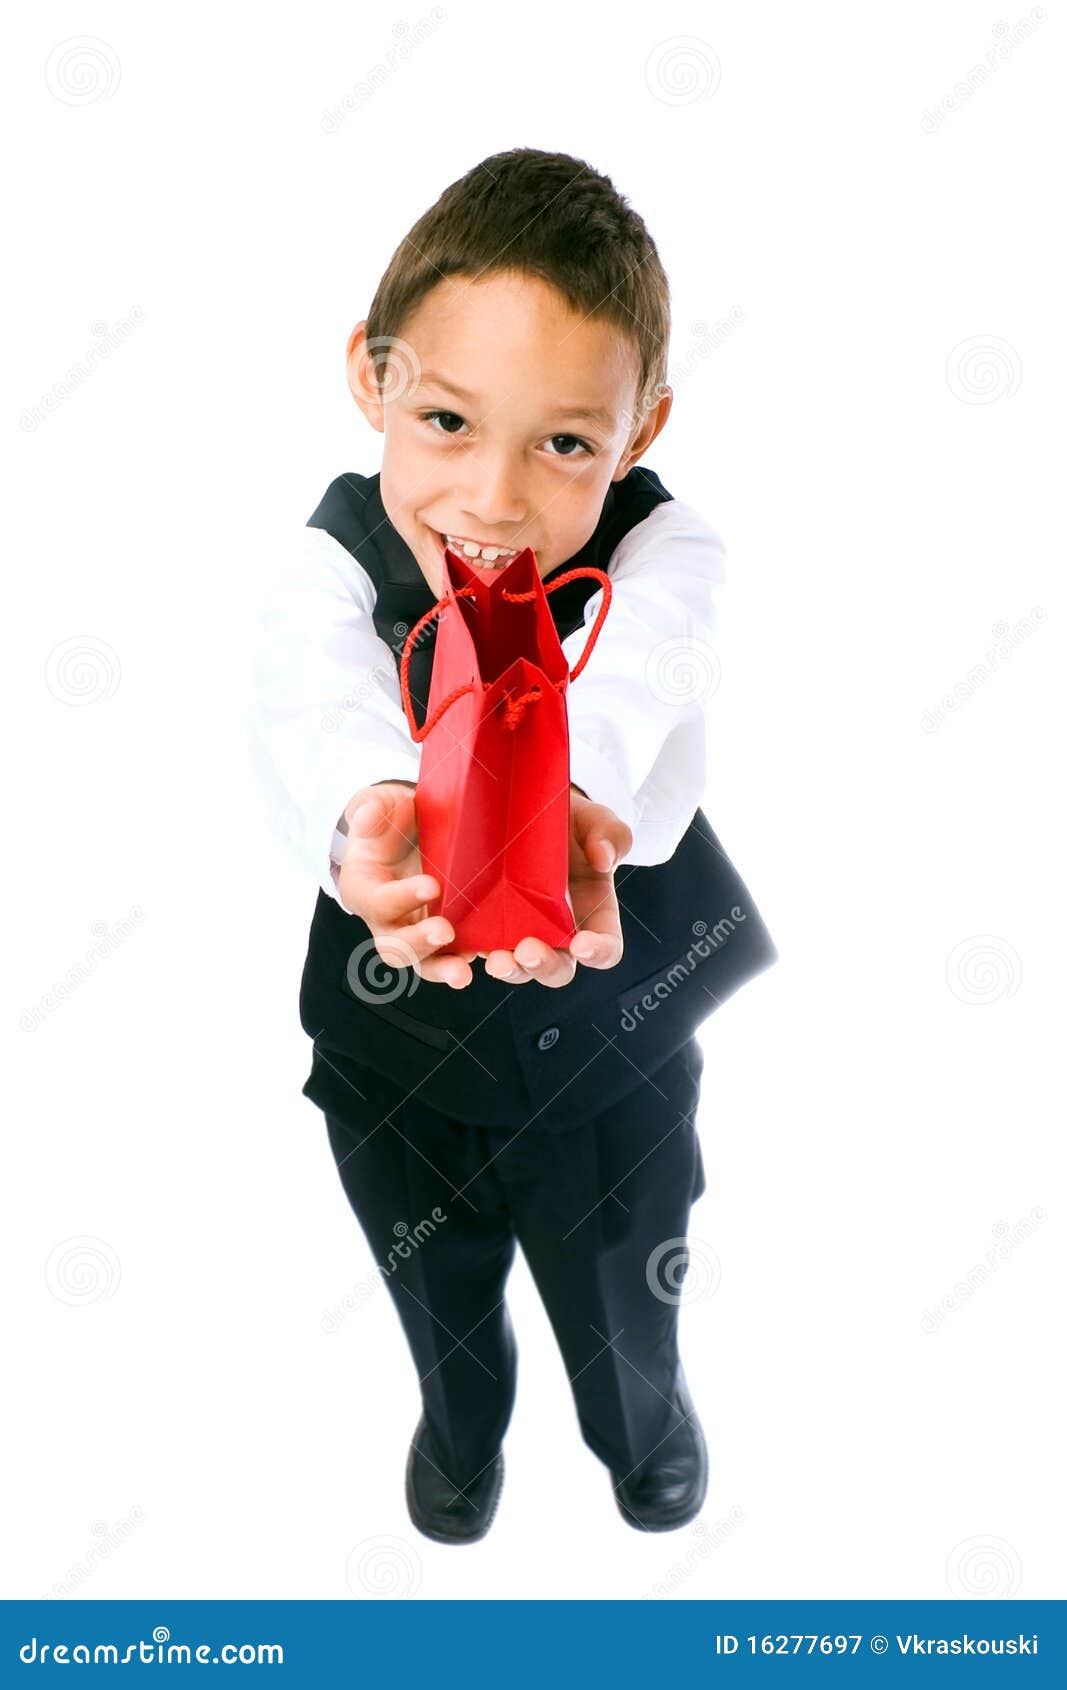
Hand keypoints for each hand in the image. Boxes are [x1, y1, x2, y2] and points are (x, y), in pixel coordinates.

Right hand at [336, 781, 477, 988]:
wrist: (408, 834)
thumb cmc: (391, 821)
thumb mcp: (379, 806)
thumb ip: (372, 810)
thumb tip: (367, 814)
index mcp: (364, 890)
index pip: (378, 902)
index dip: (402, 898)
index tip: (431, 886)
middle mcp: (385, 921)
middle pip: (395, 945)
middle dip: (419, 942)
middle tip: (445, 932)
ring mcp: (414, 933)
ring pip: (423, 962)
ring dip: (442, 969)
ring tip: (463, 973)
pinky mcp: (441, 937)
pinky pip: (451, 957)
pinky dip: (466, 960)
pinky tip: (489, 958)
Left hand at [481, 784, 632, 988]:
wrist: (524, 808)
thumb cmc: (568, 823)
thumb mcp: (595, 820)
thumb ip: (610, 834)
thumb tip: (603, 858)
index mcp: (592, 914)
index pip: (604, 947)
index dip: (599, 952)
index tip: (584, 944)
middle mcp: (555, 932)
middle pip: (557, 969)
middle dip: (544, 966)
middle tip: (528, 951)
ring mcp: (517, 931)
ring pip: (516, 967)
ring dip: (508, 969)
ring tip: (496, 959)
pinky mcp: (483, 923)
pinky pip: (476, 946)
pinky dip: (468, 953)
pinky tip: (459, 944)